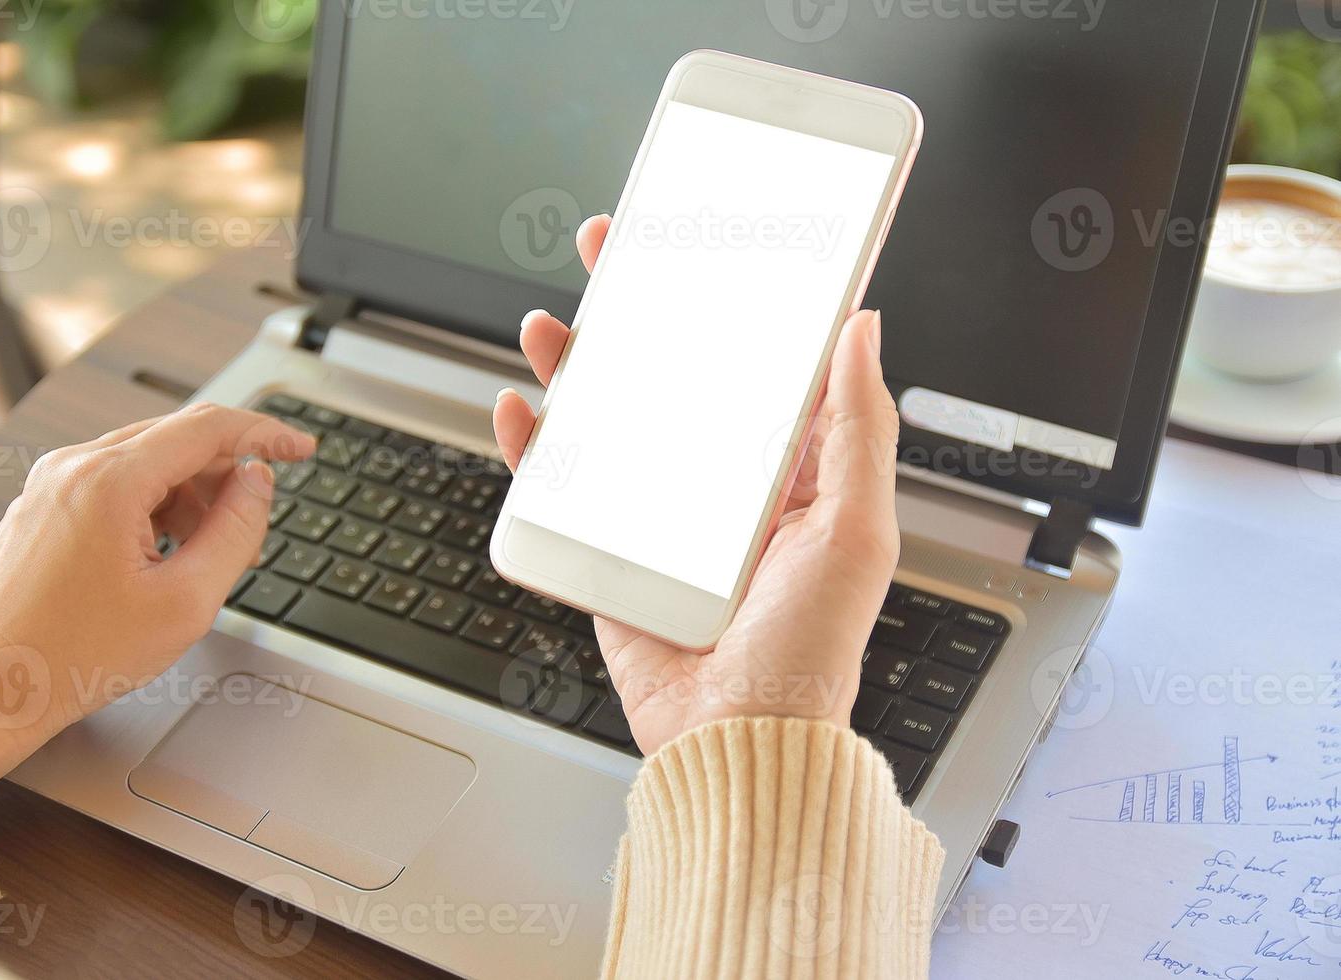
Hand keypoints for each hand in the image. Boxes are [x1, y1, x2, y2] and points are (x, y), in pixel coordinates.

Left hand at [0, 403, 315, 802]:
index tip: (301, 448)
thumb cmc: (70, 657)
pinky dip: (154, 509)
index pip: (209, 428)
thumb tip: (257, 482)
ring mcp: (51, 484)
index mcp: (109, 481)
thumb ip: (236, 530)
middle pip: (178, 442)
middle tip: (252, 531)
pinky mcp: (42, 506)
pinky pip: (115, 485)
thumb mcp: (186, 601)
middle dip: (227, 478)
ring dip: (191, 498)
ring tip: (202, 560)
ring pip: (148, 463)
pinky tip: (162, 559)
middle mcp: (73, 468)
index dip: (266, 434)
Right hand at [494, 215, 900, 755]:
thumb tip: (863, 330)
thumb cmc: (809, 652)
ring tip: (549, 327)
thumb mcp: (858, 529)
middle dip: (637, 312)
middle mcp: (719, 486)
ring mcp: (659, 519)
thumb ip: (860, 426)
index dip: (726, 300)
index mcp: (787, 470)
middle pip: (669, 376)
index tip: (703, 243)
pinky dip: (532, 447)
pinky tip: (519, 411)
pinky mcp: (609, 554)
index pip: (751, 364)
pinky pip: (560, 489)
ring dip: (574, 367)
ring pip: (607, 420)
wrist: (737, 742)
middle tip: (610, 252)